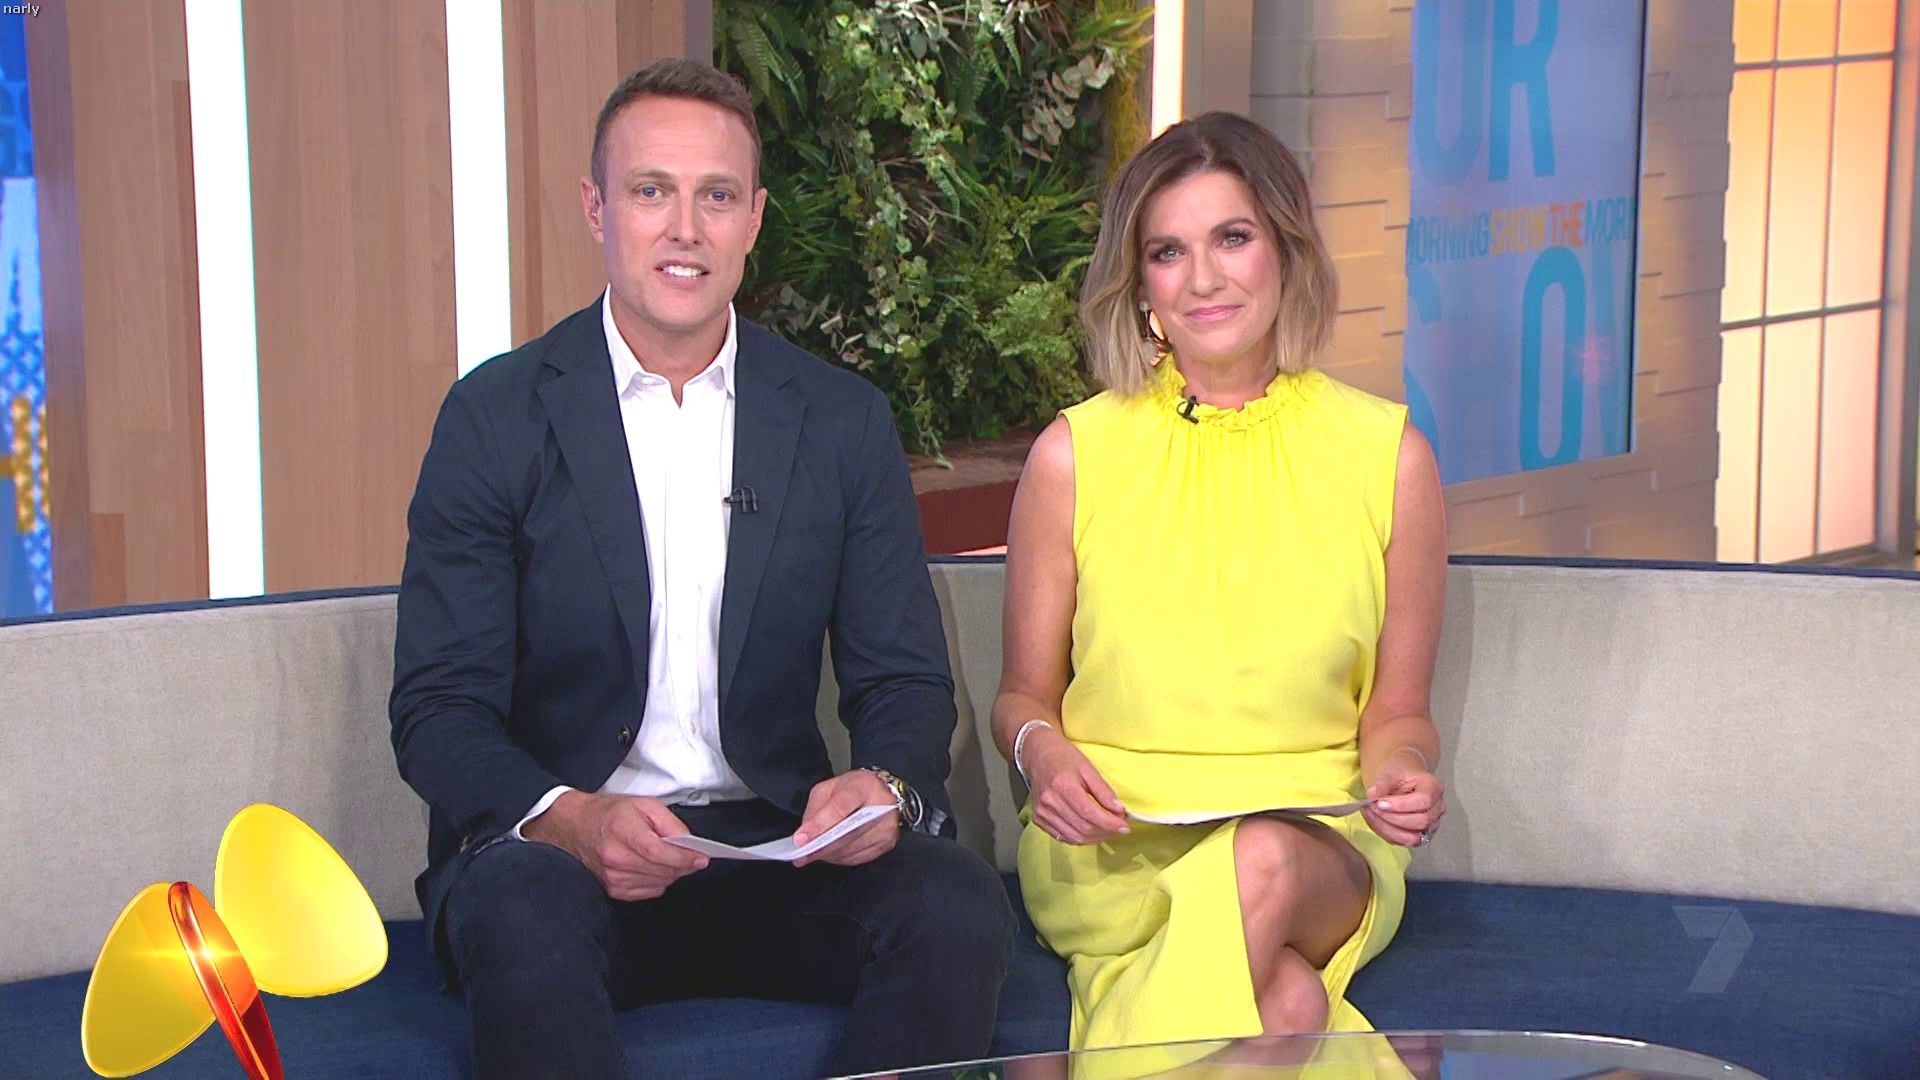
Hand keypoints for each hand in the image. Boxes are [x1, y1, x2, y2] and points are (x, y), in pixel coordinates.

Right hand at [522, 791, 708, 899]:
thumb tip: (689, 843)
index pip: (660, 852)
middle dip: (683, 865)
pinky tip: (654, 867)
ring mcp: (613, 878)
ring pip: (659, 883)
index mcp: (623, 831)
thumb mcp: (643, 804)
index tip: (701, 858)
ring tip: (669, 858)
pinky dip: (658, 881)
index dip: (684, 857)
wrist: (574, 826)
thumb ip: (670, 823)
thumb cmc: (608, 813)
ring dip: (671, 873)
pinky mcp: (613, 891)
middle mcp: (616, 858)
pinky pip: (649, 892)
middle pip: (662, 870)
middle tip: (691, 855)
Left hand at [793, 770, 899, 867]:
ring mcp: (886, 827)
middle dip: (821, 846)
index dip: (819, 824)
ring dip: (828, 854)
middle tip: (802, 854)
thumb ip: (816, 808)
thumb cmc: (855, 789)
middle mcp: (882, 806)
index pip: (840, 807)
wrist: (881, 793)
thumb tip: (806, 833)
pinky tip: (829, 854)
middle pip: (847, 833)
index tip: (801, 839)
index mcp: (864, 786)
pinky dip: (840, 858)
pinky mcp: (887, 843)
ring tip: (811, 855)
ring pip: (851, 849)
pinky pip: (858, 858)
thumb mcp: (829, 788)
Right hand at [1023, 726, 1128, 844]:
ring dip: (1095, 838)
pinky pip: (1063, 837)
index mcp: (1063, 785)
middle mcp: (1050, 802)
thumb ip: (1103, 790)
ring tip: (1107, 830)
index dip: (1110, 823)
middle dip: (1105, 831)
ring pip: (1074, 837)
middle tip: (1118, 827)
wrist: (1038, 755)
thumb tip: (1119, 811)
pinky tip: (1090, 831)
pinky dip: (1080, 838)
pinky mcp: (1039, 819)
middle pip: (1083, 828)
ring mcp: (1042, 813)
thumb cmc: (1064, 757)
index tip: (1125, 827)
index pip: (1090, 813)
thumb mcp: (1088, 768)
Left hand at [1364, 750, 1445, 847]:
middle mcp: (1437, 807)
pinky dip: (1387, 833)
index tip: (1379, 803)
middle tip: (1371, 807)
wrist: (1401, 779)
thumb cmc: (1397, 773)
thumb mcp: (1388, 772)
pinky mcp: (1421, 835)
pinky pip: (1404, 841)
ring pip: (1412, 838)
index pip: (1423, 801)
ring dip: (1387, 829)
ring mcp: (1432, 824)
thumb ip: (1382, 783)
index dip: (1401, 805)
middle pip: (1420, 821)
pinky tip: (1376, 821)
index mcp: (1433, 786)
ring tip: (1371, 814)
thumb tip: (1372, 796)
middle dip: (1392, 818)